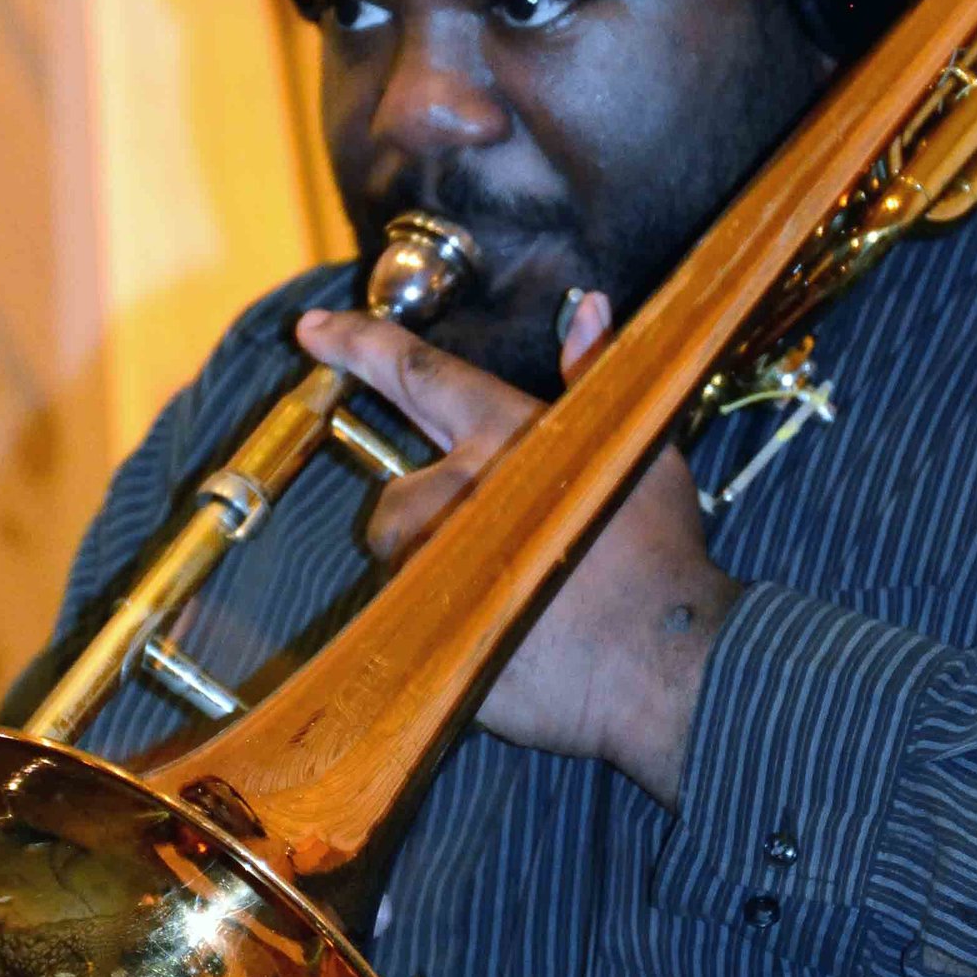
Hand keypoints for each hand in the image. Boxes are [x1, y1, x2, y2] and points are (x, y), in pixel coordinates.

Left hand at [293, 289, 739, 809]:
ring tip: (516, 591)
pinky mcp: (424, 634)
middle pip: (400, 494)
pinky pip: (415, 622)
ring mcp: (432, 567)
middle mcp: (454, 492)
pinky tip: (509, 634)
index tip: (310, 329)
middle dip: (436, 517)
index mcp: (503, 436)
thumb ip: (594, 377)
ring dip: (441, 572)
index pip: (416, 372)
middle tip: (509, 546)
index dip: (358, 344)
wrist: (666, 668)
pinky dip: (448, 625)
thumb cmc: (660, 557)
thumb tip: (587, 308)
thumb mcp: (637, 447)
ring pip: (405, 562)